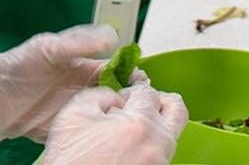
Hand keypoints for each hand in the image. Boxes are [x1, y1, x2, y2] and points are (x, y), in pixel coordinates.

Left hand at [0, 24, 145, 142]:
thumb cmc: (18, 66)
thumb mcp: (49, 48)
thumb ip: (79, 42)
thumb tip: (113, 36)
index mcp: (84, 67)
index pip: (118, 70)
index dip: (134, 75)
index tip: (144, 83)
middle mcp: (85, 90)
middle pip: (119, 94)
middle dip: (134, 100)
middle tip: (143, 107)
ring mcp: (78, 111)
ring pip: (109, 115)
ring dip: (121, 118)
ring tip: (131, 124)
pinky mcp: (69, 130)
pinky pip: (91, 134)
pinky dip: (103, 135)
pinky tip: (111, 137)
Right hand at [42, 84, 188, 164]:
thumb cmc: (70, 158)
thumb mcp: (74, 114)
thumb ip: (100, 94)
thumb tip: (116, 99)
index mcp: (139, 125)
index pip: (149, 92)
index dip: (132, 90)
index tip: (121, 99)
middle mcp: (157, 146)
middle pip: (177, 111)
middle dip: (162, 101)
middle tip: (143, 104)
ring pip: (169, 135)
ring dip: (152, 127)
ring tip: (126, 132)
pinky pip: (160, 154)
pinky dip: (147, 146)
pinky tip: (125, 149)